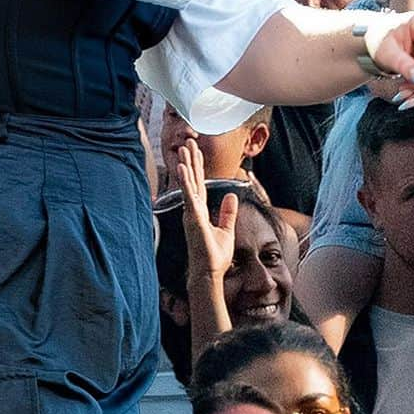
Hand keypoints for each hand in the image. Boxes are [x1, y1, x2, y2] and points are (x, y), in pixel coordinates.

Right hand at [176, 140, 237, 282]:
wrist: (209, 272)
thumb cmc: (215, 255)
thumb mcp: (226, 230)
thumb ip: (228, 212)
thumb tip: (231, 195)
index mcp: (201, 210)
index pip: (200, 183)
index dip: (198, 166)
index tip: (196, 151)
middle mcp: (194, 209)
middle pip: (193, 179)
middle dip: (191, 160)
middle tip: (189, 141)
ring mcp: (191, 212)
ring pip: (189, 183)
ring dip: (186, 165)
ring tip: (184, 148)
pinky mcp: (193, 218)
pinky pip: (188, 196)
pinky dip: (185, 182)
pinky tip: (183, 169)